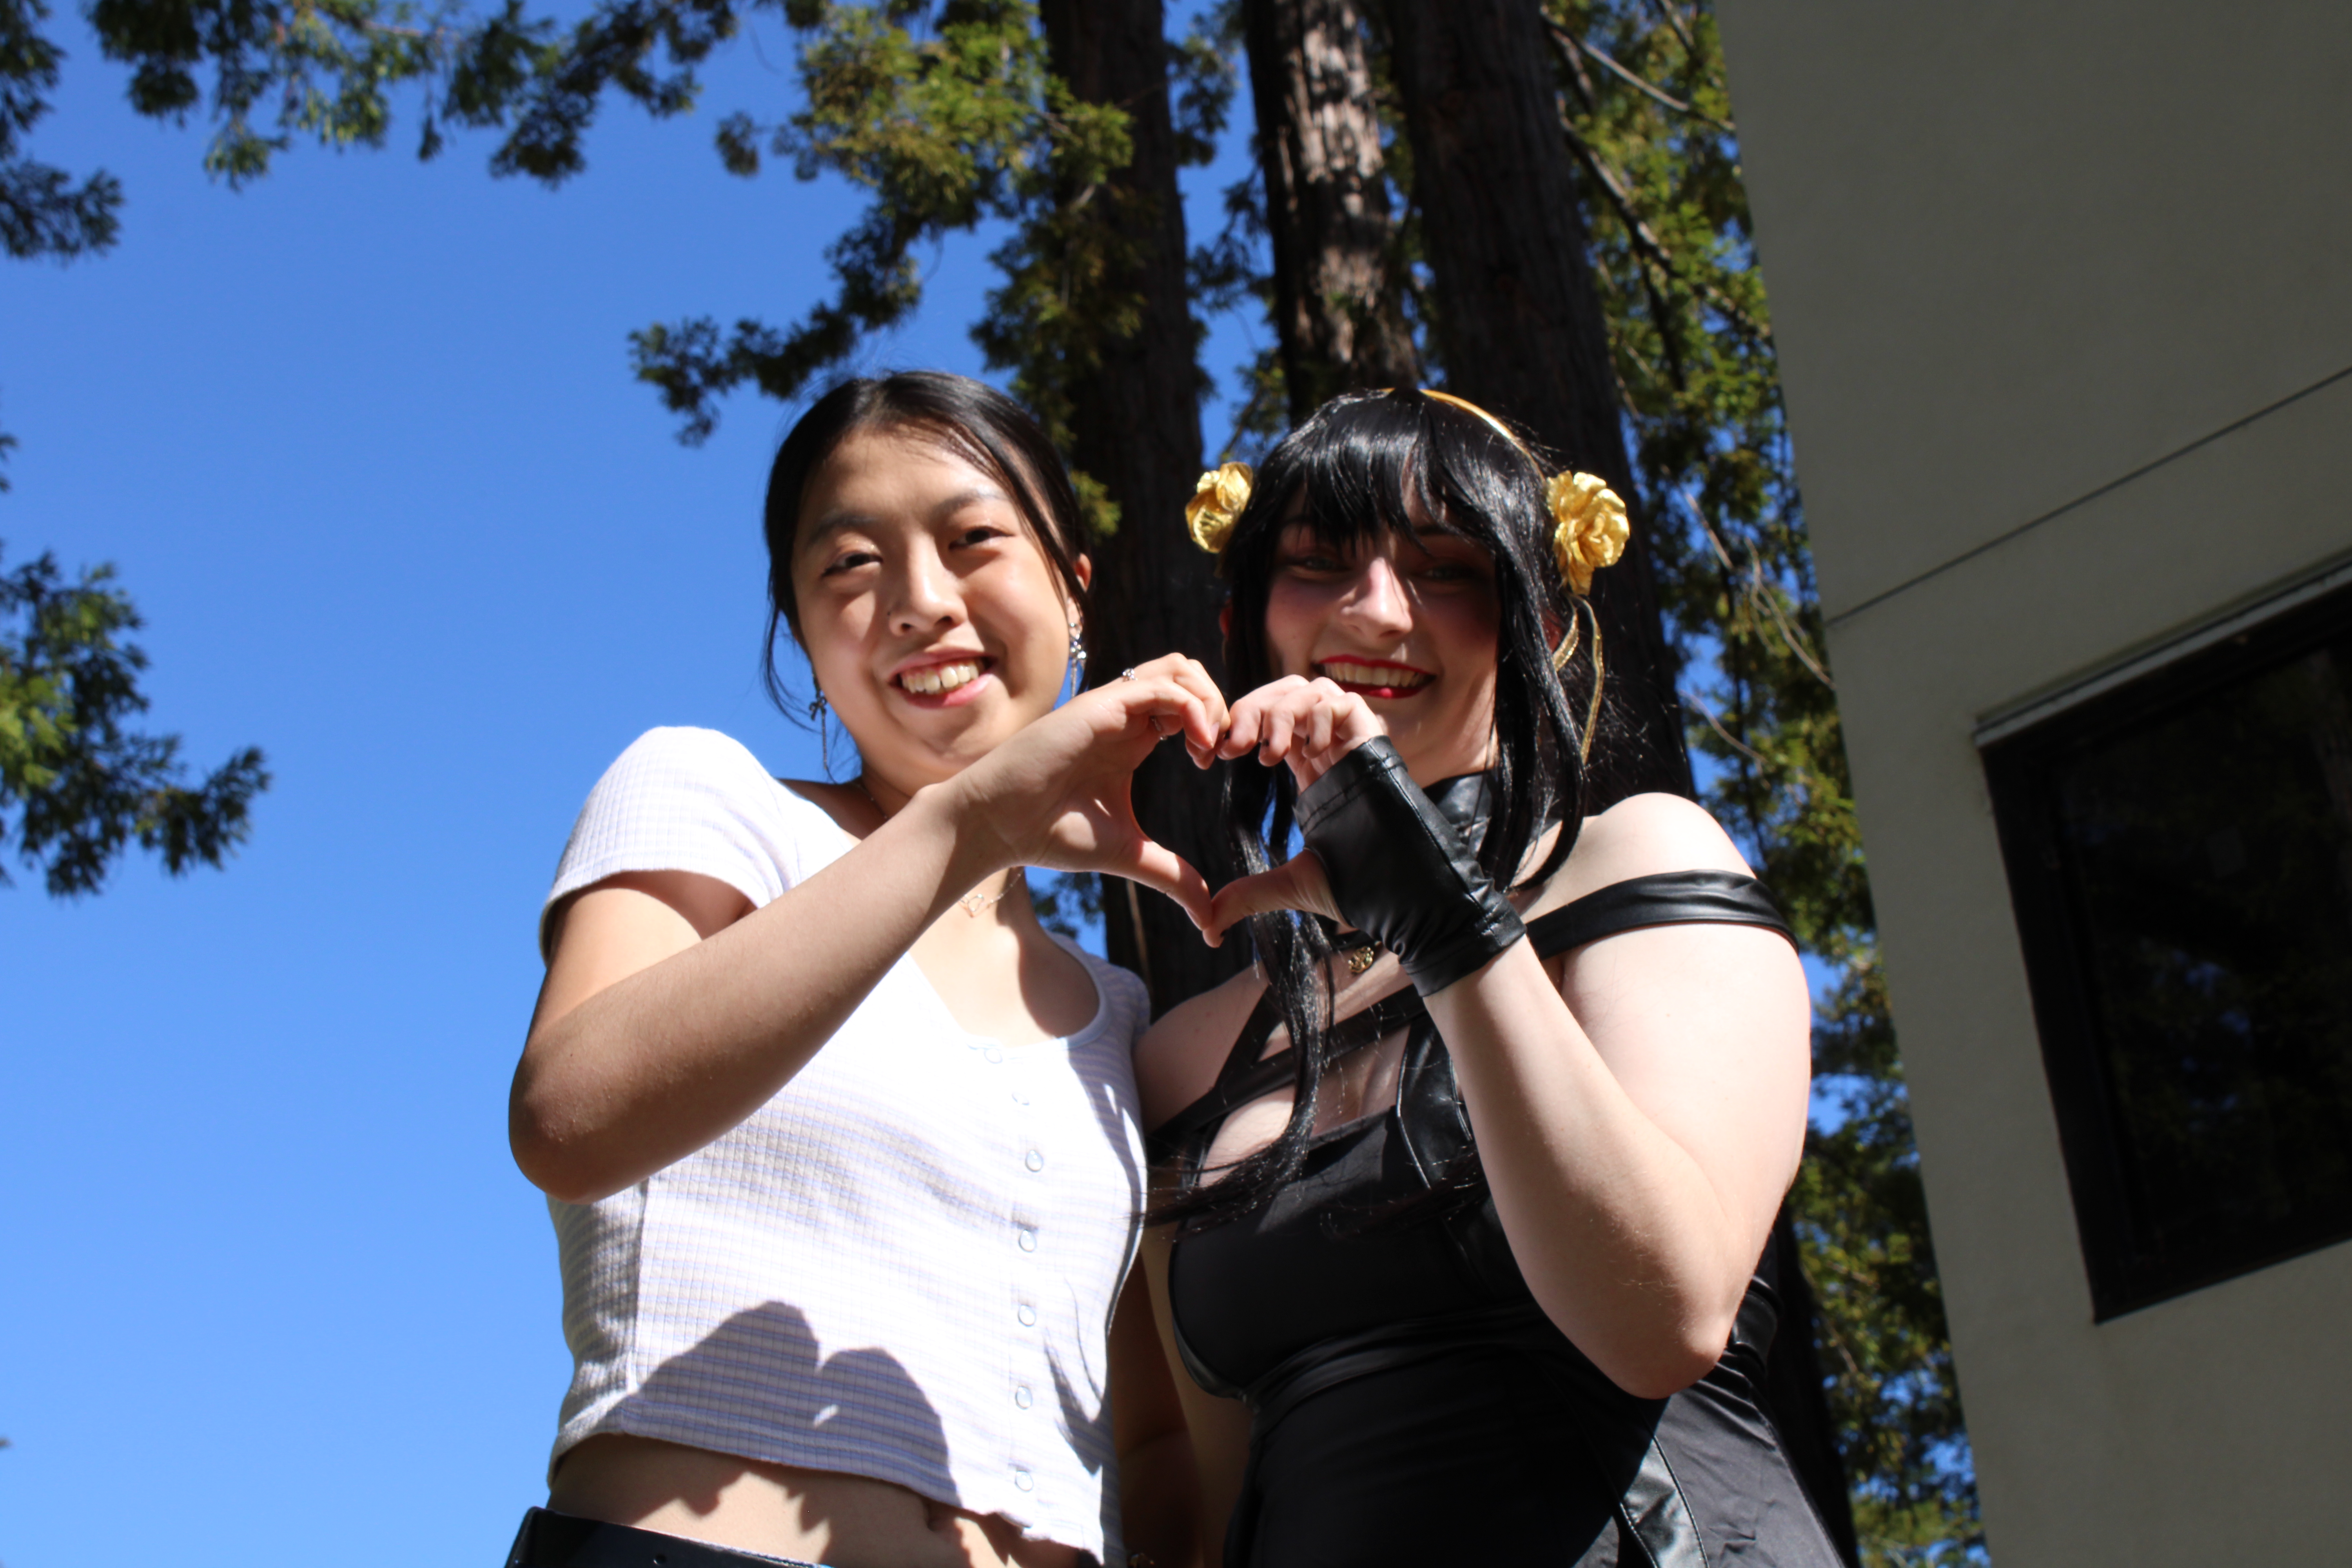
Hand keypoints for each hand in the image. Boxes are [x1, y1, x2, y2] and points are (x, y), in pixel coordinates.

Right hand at [949, 654, 1227, 929]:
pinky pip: (1161, 686)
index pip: (1188, 704)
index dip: (1213, 726)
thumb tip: (1209, 918)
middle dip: (1218, 705)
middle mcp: (1125, 715)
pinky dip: (1191, 709)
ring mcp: (1113, 706)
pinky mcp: (1100, 706)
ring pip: (1180, 668)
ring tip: (1207, 746)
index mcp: (1133, 739)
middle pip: (1189, 674)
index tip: (1213, 766)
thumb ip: (1172, 876)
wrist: (998, 825)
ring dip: (1208, 701)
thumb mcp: (1129, 855)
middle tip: (1217, 752)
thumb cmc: (1050, 834)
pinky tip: (1195, 748)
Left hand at [1199, 676, 1386, 944]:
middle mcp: (1327, 747)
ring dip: (1280, 712)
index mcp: (1307, 768)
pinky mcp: (1371, 737)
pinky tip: (1309, 751)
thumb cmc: (1356, 884)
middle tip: (1230, 746)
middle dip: (1250, 709)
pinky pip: (1340, 700)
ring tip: (1268, 754)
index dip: (1236, 728)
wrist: (1398, 890)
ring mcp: (1350, 739)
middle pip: (1282, 694)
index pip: (1266, 722)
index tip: (1210, 756)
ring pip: (1308, 689)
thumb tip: (1209, 926)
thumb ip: (1249, 894)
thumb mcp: (1290, 884)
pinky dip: (1317, 715)